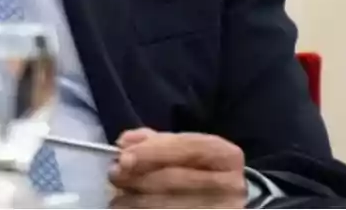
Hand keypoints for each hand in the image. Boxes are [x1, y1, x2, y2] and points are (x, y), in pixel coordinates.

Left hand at [109, 128, 246, 195]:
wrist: (220, 202)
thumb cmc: (196, 171)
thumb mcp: (180, 149)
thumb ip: (152, 141)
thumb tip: (123, 142)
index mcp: (226, 156)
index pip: (188, 148)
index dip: (153, 151)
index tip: (123, 157)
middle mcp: (231, 185)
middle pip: (175, 179)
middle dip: (138, 177)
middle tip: (114, 176)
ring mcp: (222, 209)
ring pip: (168, 205)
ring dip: (136, 201)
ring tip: (118, 197)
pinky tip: (129, 207)